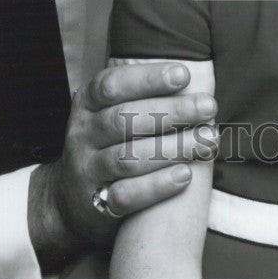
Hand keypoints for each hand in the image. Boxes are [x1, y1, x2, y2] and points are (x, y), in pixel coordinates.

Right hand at [28, 61, 218, 272]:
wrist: (68, 202)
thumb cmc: (107, 145)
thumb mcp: (111, 114)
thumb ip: (143, 98)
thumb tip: (197, 82)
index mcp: (87, 104)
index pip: (112, 85)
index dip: (147, 78)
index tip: (184, 74)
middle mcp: (83, 133)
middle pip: (125, 119)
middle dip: (172, 111)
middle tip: (209, 106)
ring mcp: (86, 169)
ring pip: (128, 158)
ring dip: (173, 148)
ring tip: (208, 141)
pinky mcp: (95, 204)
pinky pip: (125, 196)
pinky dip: (156, 186)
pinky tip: (185, 175)